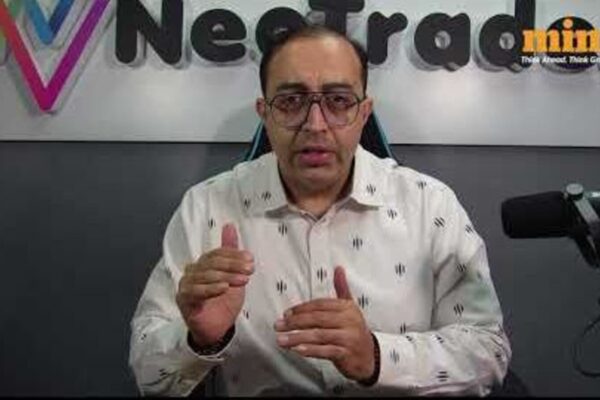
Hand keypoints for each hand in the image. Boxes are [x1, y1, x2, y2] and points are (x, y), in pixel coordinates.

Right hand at [176, 223, 253, 346]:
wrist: (217, 328)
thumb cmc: (223, 302)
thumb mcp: (233, 275)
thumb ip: (230, 252)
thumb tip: (230, 226)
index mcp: (203, 263)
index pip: (217, 253)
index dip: (234, 255)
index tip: (250, 259)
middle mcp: (192, 271)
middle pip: (212, 263)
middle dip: (233, 265)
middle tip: (249, 269)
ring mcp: (186, 285)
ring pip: (206, 276)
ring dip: (227, 277)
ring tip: (243, 280)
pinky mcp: (183, 300)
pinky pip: (196, 292)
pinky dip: (211, 289)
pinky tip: (224, 288)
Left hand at [274, 266, 375, 381]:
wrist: (370, 356)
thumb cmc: (355, 331)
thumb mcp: (350, 308)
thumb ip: (341, 288)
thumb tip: (338, 268)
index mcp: (347, 308)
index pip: (320, 305)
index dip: (301, 308)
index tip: (286, 314)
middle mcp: (349, 321)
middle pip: (317, 319)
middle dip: (295, 322)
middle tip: (279, 325)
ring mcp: (348, 338)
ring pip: (319, 335)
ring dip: (297, 338)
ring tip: (282, 340)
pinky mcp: (346, 354)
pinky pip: (326, 351)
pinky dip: (311, 350)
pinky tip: (297, 350)